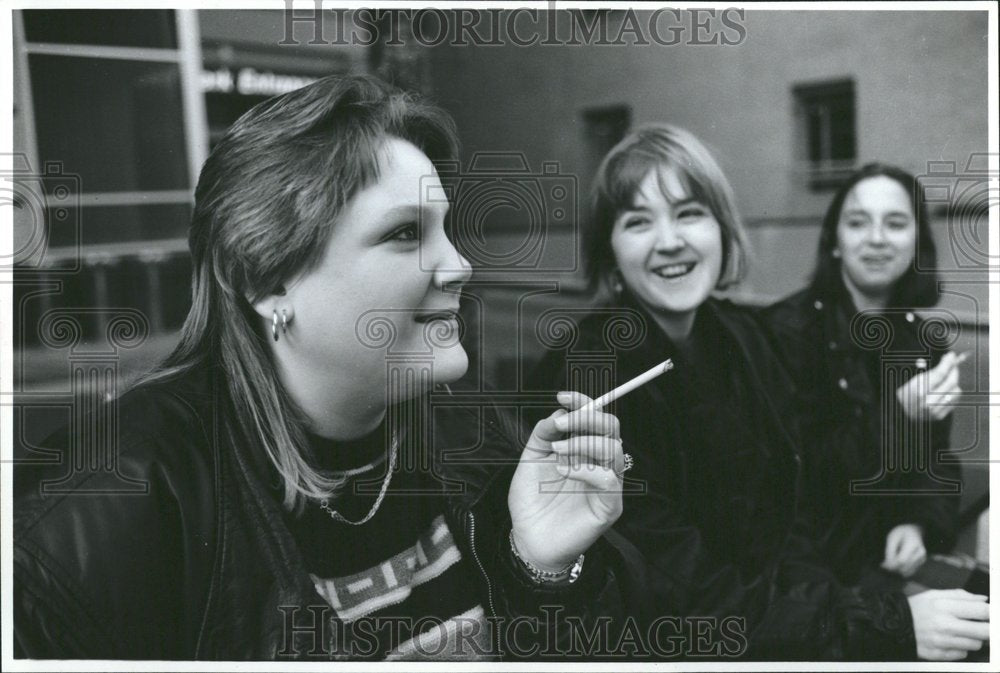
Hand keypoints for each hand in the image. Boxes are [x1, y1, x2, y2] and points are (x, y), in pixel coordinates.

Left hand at [507, 391, 623, 572]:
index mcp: (584, 449)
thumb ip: (546, 432)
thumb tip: (560, 410)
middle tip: (560, 425)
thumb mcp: (532, 457)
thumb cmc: (532, 500)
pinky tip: (563, 472)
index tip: (563, 396)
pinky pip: (608, 478)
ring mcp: (607, 484)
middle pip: (612, 428)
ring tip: (557, 453)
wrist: (528, 538)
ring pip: (613, 449)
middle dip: (586, 418)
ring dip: (583, 443)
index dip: (584, 401)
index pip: (597, 417)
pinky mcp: (609, 506)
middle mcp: (599, 463)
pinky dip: (585, 469)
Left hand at [882, 523, 926, 576]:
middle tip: (884, 565)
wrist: (913, 530)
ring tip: (890, 563)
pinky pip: (909, 571)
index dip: (891, 564)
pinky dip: (901, 570)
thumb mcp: (892, 538)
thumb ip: (889, 552)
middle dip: (893, 568)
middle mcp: (920, 552)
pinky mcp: (921, 563)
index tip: (882, 564)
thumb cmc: (901, 533)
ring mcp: (922, 558)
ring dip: (897, 570)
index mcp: (913, 543)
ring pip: (907, 571)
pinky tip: (896, 564)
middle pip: (904, 567)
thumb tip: (886, 566)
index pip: (901, 560)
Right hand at [896, 352, 966, 421]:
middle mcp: (928, 402)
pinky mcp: (938, 416)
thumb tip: (945, 360)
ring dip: (952, 382)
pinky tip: (942, 389)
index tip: (951, 355)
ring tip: (944, 378)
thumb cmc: (900, 392)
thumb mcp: (906, 377)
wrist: (896, 413)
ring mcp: (934, 411)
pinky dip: (951, 392)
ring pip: (955, 391)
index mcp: (917, 391)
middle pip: (950, 382)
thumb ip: (924, 369)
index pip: (940, 373)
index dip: (947, 362)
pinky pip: (954, 400)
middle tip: (952, 363)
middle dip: (953, 370)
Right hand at [908, 589, 987, 659]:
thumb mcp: (934, 595)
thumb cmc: (917, 608)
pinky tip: (950, 640)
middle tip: (984, 625)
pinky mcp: (940, 655)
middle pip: (985, 631)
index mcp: (944, 606)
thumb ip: (960, 595)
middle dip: (989, 628)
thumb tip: (984, 599)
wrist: (892, 625)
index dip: (992, 612)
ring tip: (961, 632)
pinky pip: (963, 654)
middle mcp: (944, 625)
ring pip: (976, 644)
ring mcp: (942, 642)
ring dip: (974, 638)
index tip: (992, 613)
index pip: (982, 610)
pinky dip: (961, 648)